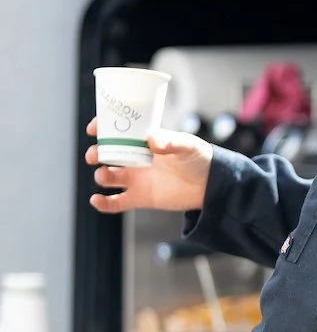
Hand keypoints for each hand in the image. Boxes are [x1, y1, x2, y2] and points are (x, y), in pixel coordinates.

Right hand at [86, 118, 213, 213]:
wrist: (209, 185)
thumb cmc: (199, 159)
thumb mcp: (187, 146)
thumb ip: (171, 141)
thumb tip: (152, 140)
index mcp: (146, 141)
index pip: (120, 131)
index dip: (104, 128)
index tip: (93, 128)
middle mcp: (136, 158)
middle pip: (108, 154)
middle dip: (97, 153)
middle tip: (95, 154)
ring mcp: (136, 178)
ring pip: (108, 177)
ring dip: (101, 175)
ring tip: (105, 174)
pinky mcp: (139, 198)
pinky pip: (115, 202)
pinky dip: (103, 203)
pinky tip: (97, 199)